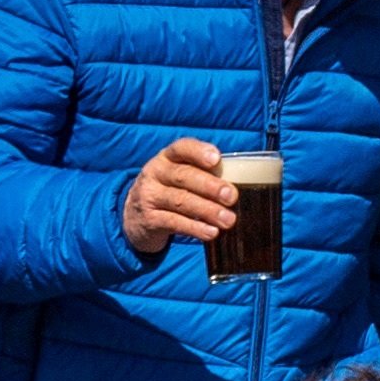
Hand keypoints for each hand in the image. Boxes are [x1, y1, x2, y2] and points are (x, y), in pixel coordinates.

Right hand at [120, 137, 236, 261]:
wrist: (135, 216)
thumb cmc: (171, 191)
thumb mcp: (180, 177)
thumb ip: (204, 175)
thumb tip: (244, 184)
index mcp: (167, 157)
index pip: (181, 148)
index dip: (199, 152)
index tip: (216, 159)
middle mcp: (155, 173)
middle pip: (183, 176)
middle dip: (210, 186)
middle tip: (232, 197)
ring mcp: (149, 196)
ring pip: (180, 201)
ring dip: (208, 210)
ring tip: (229, 220)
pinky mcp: (149, 219)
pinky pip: (174, 222)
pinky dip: (195, 228)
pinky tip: (211, 232)